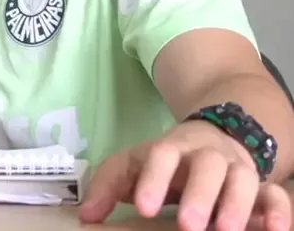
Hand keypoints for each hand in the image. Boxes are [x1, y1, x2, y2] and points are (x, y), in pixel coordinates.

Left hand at [80, 121, 290, 230]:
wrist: (213, 139)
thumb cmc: (167, 161)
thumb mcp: (134, 166)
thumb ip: (109, 186)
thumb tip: (87, 215)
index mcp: (172, 147)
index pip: (162, 155)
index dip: (154, 179)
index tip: (143, 207)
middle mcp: (208, 155)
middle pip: (207, 165)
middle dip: (200, 195)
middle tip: (189, 227)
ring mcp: (238, 169)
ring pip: (245, 179)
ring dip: (238, 205)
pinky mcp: (262, 187)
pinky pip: (276, 195)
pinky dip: (280, 211)